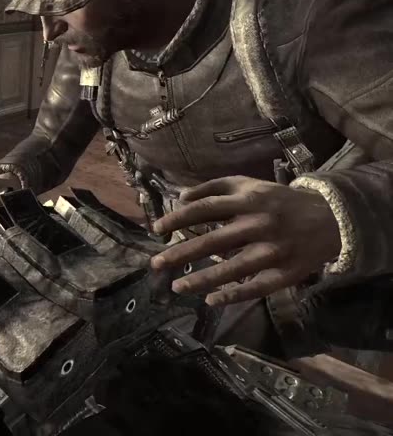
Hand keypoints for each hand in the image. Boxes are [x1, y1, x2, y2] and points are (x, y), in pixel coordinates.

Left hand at [149, 176, 341, 305]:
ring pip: (232, 269)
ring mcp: (273, 251)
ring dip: (201, 279)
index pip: (204, 209)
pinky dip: (233, 295)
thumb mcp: (249, 185)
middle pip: (213, 241)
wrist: (330, 217)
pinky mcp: (285, 273)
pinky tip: (210, 300)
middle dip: (180, 253)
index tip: (157, 229)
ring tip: (176, 286)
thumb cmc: (278, 201)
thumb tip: (180, 197)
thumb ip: (215, 187)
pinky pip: (256, 288)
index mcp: (248, 201)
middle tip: (155, 263)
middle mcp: (259, 225)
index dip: (178, 219)